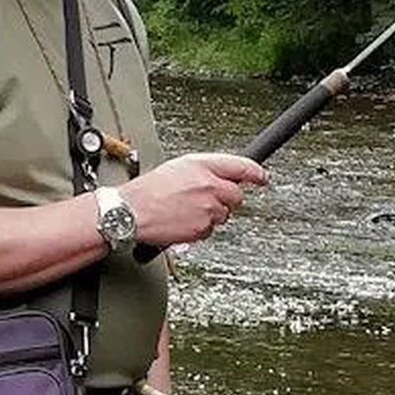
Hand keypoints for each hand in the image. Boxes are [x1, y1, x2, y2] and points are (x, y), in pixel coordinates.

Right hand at [120, 152, 265, 246]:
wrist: (132, 212)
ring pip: (224, 214)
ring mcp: (208, 208)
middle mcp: (209, 185)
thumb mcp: (178, 167)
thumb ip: (205, 169)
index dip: (256, 173)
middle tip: (205, 200)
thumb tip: (224, 175)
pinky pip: (210, 229)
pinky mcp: (203, 228)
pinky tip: (182, 221)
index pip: (241, 166)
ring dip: (211, 214)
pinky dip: (200, 228)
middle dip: (226, 199)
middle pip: (236, 195)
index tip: (262, 177)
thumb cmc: (149, 190)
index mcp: (202, 165)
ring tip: (185, 210)